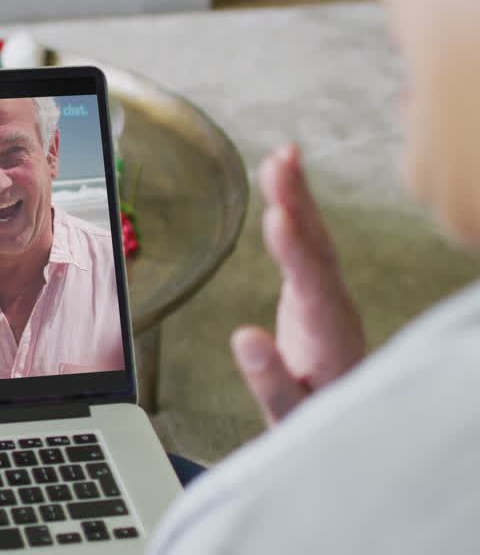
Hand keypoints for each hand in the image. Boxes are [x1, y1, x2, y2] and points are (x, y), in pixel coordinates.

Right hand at [231, 143, 364, 425]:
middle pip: (317, 248)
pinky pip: (309, 242)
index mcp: (327, 337)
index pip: (311, 286)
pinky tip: (286, 181)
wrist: (334, 420)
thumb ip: (269, 378)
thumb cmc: (307, 418)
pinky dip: (297, 209)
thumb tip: (244, 337)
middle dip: (298, 205)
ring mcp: (329, 295)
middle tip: (280, 164)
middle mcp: (333, 308)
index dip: (295, 252)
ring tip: (281, 156)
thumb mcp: (285, 413)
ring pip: (315, 238)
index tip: (278, 217)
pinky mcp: (316, 288)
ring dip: (297, 196)